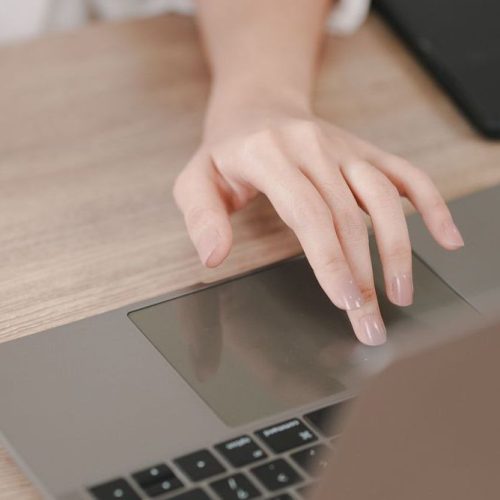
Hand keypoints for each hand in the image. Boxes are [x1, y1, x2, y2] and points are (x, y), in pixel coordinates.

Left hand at [173, 97, 463, 345]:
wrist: (258, 105)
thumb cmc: (226, 151)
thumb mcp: (195, 179)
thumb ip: (202, 217)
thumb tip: (213, 257)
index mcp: (269, 155)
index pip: (308, 213)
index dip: (329, 259)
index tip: (345, 300)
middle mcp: (312, 147)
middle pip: (348, 216)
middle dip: (362, 274)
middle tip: (370, 323)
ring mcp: (343, 148)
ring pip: (383, 196)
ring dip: (398, 248)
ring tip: (402, 293)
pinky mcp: (363, 151)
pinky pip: (406, 173)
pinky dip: (429, 204)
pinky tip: (445, 236)